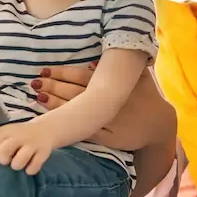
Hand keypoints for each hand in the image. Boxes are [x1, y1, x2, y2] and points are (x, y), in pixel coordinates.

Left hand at [0, 121, 53, 174]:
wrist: (45, 129)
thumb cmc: (20, 134)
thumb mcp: (5, 131)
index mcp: (7, 131)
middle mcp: (19, 136)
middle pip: (4, 150)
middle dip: (3, 159)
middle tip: (6, 161)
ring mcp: (32, 144)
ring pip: (20, 160)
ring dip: (17, 165)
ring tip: (18, 164)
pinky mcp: (44, 152)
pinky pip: (35, 165)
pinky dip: (30, 170)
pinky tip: (29, 168)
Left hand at [31, 64, 172, 150]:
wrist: (161, 127)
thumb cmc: (148, 98)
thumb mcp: (141, 78)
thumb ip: (124, 65)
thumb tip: (95, 59)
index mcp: (112, 85)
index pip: (81, 77)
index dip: (62, 73)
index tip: (45, 70)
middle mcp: (106, 101)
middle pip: (73, 92)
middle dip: (53, 86)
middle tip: (35, 82)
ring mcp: (105, 120)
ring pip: (75, 110)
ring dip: (55, 103)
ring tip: (38, 95)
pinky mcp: (105, 137)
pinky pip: (82, 129)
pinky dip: (67, 123)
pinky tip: (53, 119)